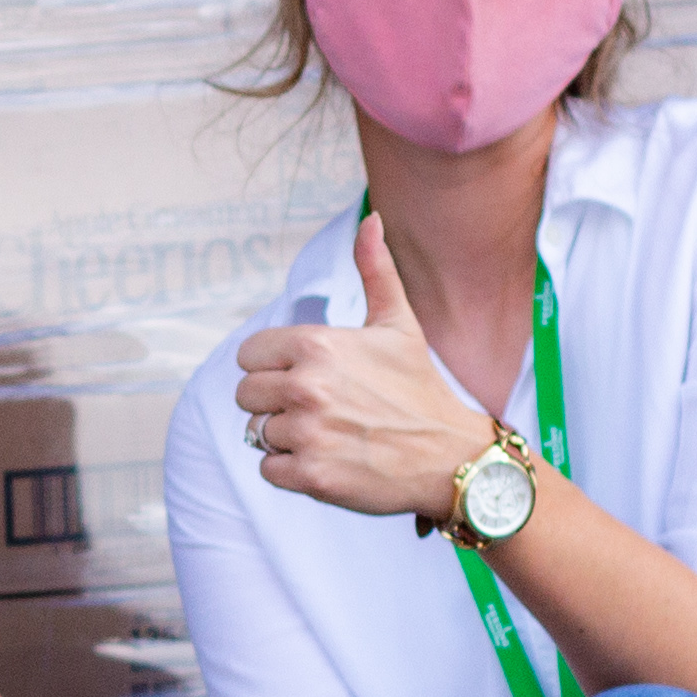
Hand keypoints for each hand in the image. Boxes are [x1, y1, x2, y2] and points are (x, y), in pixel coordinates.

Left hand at [235, 217, 497, 521]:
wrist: (450, 456)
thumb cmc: (420, 388)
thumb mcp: (399, 324)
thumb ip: (375, 270)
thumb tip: (372, 220)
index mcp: (317, 345)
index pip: (249, 355)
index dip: (272, 367)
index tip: (304, 376)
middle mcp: (306, 387)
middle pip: (246, 394)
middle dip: (275, 402)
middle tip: (319, 408)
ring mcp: (307, 433)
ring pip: (258, 432)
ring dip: (286, 436)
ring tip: (330, 433)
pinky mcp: (310, 476)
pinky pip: (269, 469)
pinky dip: (292, 469)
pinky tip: (329, 458)